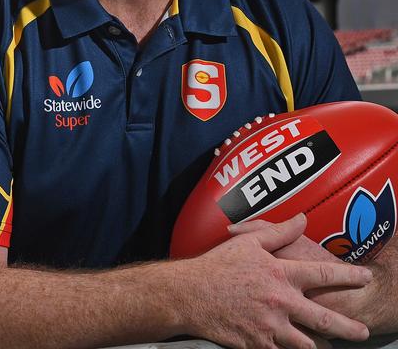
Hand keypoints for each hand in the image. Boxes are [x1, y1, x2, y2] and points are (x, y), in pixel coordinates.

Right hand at [178, 213, 370, 348]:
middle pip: (325, 319)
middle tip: (363, 333)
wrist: (189, 294)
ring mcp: (270, 326)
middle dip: (348, 328)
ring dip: (321, 346)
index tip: (365, 277)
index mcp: (280, 274)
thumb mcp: (247, 242)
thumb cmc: (217, 266)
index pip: (322, 275)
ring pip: (307, 344)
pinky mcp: (258, 343)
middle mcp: (280, 302)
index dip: (348, 276)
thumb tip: (302, 218)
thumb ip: (278, 231)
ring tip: (330, 347)